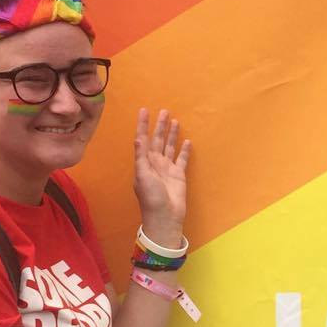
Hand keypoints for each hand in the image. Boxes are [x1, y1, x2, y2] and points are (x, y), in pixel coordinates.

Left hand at [133, 108, 190, 244]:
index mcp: (144, 162)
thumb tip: (139, 137)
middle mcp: (155, 163)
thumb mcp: (142, 175)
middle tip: (164, 111)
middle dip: (160, 126)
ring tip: (175, 121)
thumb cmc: (151, 197)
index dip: (143, 125)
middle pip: (158, 140)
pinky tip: (187, 141)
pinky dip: (184, 150)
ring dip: (171, 134)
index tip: (144, 110)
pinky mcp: (179, 175)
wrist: (165, 216)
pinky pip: (182, 159)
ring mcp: (168, 168)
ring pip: (170, 146)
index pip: (143, 139)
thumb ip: (141, 156)